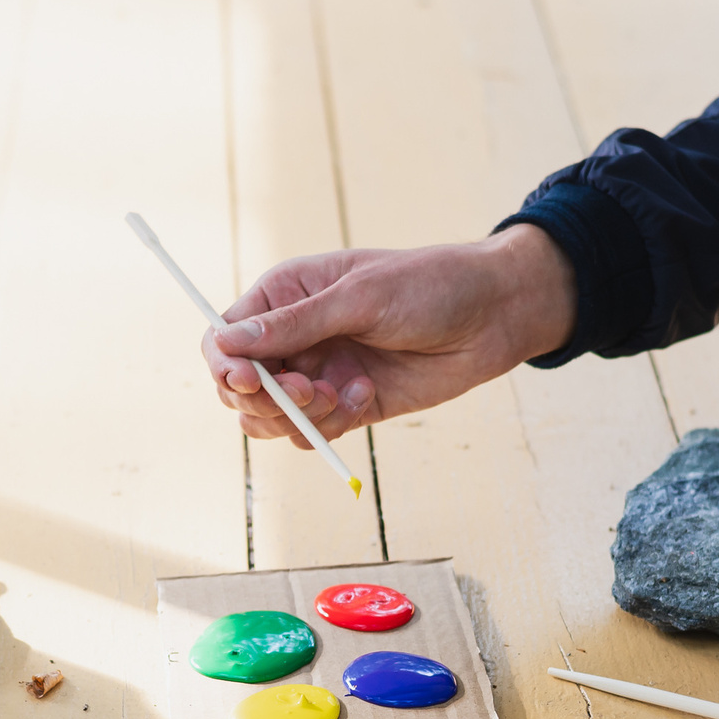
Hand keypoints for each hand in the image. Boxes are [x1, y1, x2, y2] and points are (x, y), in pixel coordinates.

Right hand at [204, 226, 576, 444]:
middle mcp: (296, 336)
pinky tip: (366, 394)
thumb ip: (295, 324)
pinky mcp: (348, 405)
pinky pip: (314, 432)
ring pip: (273, 418)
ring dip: (299, 416)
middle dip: (266, 398)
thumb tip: (227, 343)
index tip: (249, 380)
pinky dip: (332, 423)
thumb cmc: (429, 286)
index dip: (226, 364)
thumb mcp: (360, 297)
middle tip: (306, 391)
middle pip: (240, 387)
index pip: (225, 337)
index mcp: (286, 295)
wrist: (493, 316)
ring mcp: (320, 373)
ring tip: (341, 394)